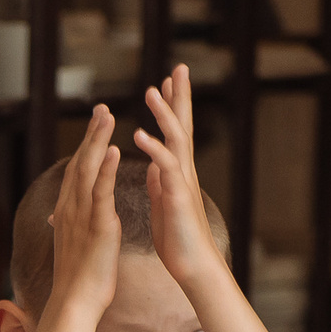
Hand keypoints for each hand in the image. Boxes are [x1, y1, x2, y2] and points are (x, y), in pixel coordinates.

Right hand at [45, 106, 122, 321]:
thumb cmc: (79, 280)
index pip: (77, 173)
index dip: (86, 148)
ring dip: (97, 141)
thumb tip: (60, 222)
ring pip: (87, 170)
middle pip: (79, 163)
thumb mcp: (74, 247)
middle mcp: (70, 209)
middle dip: (90, 134)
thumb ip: (71, 228)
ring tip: (107, 116)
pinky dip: (105, 169)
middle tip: (101, 108)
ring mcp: (81, 216)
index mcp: (68, 213)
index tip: (95, 127)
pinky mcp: (96, 225)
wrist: (75, 302)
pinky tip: (113, 149)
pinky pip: (100, 192)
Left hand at [134, 67, 223, 283]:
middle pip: (184, 124)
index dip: (171, 106)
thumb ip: (161, 180)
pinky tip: (139, 135)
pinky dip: (153, 149)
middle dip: (181, 95)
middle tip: (179, 66)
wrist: (191, 265)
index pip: (175, 130)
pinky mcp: (178, 196)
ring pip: (177, 139)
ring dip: (164, 114)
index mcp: (176, 171)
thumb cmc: (177, 238)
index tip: (165, 81)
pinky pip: (166, 167)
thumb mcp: (164, 201)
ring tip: (152, 91)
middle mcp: (183, 170)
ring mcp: (183, 181)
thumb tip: (155, 165)